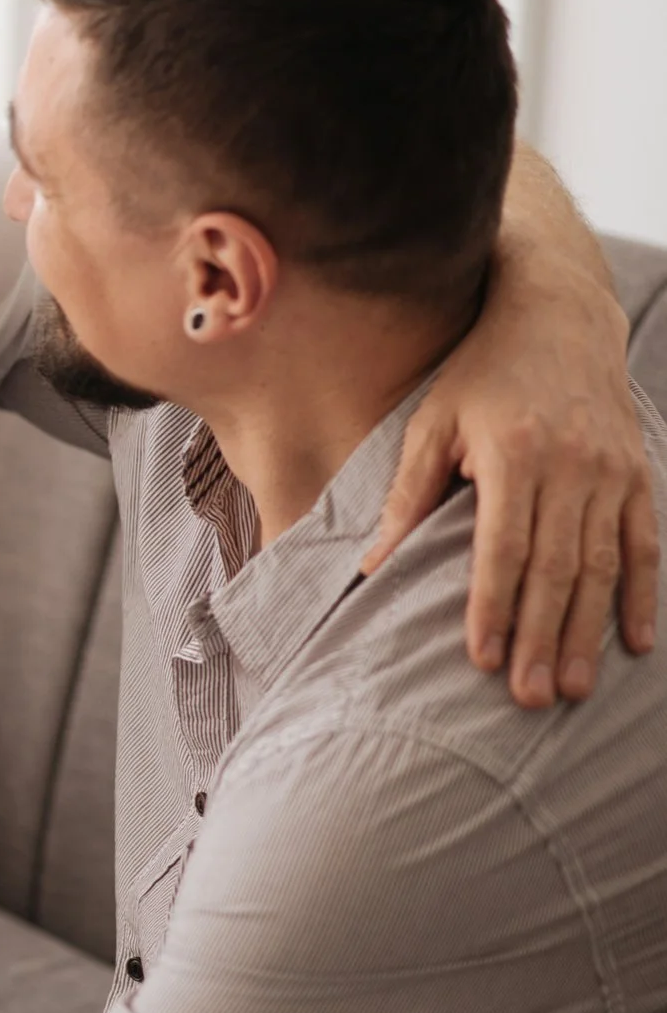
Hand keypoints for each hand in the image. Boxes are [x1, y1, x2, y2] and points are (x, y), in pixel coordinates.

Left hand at [365, 286, 656, 707]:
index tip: (481, 659)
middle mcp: (572, 467)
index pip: (503, 549)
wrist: (556, 316)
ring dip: (586, 632)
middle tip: (528, 697)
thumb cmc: (479, 374)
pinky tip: (634, 642)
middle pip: (556, 570)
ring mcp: (612, 472)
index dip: (493, 607)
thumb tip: (372, 564)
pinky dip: (641, 595)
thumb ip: (408, 494)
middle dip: (540, 638)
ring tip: (570, 688)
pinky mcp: (638, 474)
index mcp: (515, 455)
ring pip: (602, 567)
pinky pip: (643, 545)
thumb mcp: (432, 423)